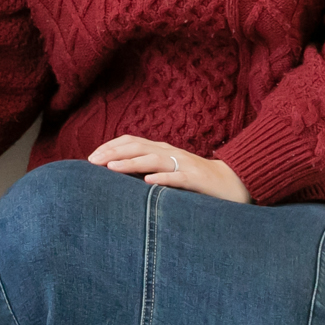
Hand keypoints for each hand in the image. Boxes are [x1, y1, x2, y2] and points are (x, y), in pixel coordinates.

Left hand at [87, 136, 251, 202]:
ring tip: (111, 168)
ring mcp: (184, 164)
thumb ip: (147, 167)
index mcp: (162, 149)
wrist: (232, 183)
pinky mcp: (196, 179)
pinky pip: (177, 178)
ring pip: (153, 160)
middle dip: (113, 153)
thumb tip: (117, 173)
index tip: (91, 157)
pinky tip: (148, 183)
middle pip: (137, 147)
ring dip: (131, 163)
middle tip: (93, 162)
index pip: (131, 141)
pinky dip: (162, 179)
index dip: (110, 146)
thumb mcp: (168, 170)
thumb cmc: (195, 179)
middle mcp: (170, 153)